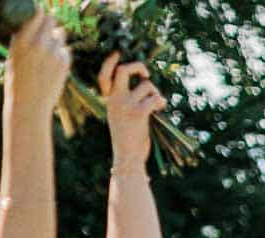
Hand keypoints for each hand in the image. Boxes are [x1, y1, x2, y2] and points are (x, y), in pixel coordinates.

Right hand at [7, 13, 70, 115]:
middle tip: (44, 30)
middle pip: (51, 20)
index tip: (39, 14)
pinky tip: (52, 64)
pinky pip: (65, 50)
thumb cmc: (17, 79)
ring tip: (46, 52)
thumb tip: (34, 20)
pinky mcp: (65, 63)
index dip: (40, 13)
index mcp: (22, 40)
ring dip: (55, 38)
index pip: (38, 14)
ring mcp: (54, 53)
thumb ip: (24, 37)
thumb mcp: (14, 54)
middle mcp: (39, 44)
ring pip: (60, 35)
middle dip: (49, 23)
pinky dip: (61, 53)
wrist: (29, 103)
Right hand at [98, 55, 163, 173]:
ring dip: (155, 92)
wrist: (127, 156)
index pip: (103, 76)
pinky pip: (153, 98)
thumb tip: (146, 84)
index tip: (118, 53)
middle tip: (146, 74)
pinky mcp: (138, 113)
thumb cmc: (129, 137)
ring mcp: (125, 105)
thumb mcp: (121, 116)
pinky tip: (161, 106)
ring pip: (146, 86)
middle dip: (138, 66)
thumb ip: (128, 100)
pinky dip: (160, 100)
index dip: (110, 62)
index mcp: (109, 100)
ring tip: (156, 103)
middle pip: (122, 70)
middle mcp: (114, 100)